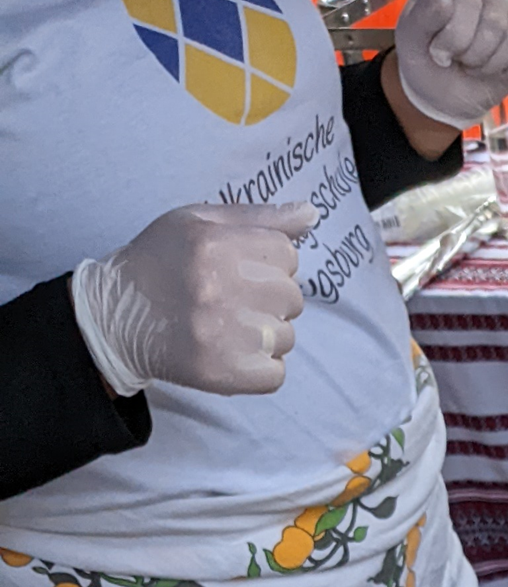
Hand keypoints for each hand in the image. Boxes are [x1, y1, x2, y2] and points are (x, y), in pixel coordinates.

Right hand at [70, 202, 314, 399]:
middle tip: (235, 298)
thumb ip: (258, 217)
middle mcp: (217, 288)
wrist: (115, 315)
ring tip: (231, 325)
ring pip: (286, 336)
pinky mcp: (221, 373)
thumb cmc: (162, 261)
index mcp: (212, 245)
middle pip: (292, 296)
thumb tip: (312, 213)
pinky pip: (275, 373)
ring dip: (267, 333)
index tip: (243, 267)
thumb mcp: (199, 222)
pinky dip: (262, 367)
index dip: (270, 261)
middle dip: (271, 297)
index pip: (286, 253)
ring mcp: (220, 335)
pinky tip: (234, 351)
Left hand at [391, 0, 507, 131]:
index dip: (454, 37)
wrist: (442, 90)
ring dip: (491, 65)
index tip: (438, 53)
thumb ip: (424, 14)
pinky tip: (498, 69)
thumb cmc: (425, 58)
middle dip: (473, 54)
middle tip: (459, 60)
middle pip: (495, 21)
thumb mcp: (411, 37)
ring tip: (474, 64)